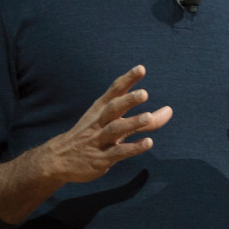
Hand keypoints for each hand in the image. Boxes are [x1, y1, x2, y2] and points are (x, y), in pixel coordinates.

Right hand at [0, 66, 171, 224]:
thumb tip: (169, 111)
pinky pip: (117, 152)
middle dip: (128, 100)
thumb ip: (144, 121)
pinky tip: (147, 143)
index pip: (114, 92)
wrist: (58, 160)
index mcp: (100, 110)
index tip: (141, 69)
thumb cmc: (93, 137)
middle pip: (113, 108)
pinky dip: (133, 148)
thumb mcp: (115, 125)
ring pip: (115, 130)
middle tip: (144, 93)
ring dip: (132, 123)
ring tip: (149, 117)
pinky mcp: (100, 159)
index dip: (127, 80)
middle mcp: (99, 123)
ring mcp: (98, 141)